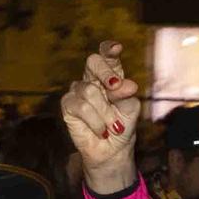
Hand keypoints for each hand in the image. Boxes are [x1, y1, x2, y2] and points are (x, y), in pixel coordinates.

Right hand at [61, 41, 142, 196]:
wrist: (112, 150)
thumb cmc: (122, 125)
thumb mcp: (130, 108)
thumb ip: (126, 94)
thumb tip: (126, 84)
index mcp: (110, 75)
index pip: (106, 55)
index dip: (108, 49)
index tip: (116, 49)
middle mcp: (92, 79)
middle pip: (93, 62)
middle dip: (106, 74)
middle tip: (115, 87)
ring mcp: (78, 91)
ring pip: (90, 91)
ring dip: (105, 112)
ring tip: (112, 126)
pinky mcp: (68, 106)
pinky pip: (81, 107)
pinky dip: (95, 121)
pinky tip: (101, 130)